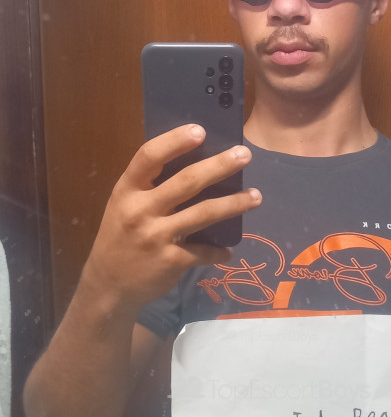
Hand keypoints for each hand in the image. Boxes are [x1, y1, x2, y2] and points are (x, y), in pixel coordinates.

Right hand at [81, 124, 259, 314]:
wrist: (109, 285)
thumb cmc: (120, 239)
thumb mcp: (124, 207)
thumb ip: (149, 189)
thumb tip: (195, 166)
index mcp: (127, 190)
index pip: (149, 156)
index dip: (175, 141)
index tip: (200, 130)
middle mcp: (140, 210)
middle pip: (186, 182)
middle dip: (219, 166)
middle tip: (244, 155)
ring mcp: (156, 237)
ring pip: (203, 214)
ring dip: (233, 204)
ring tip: (256, 196)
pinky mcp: (170, 261)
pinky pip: (203, 252)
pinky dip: (219, 252)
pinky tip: (228, 251)